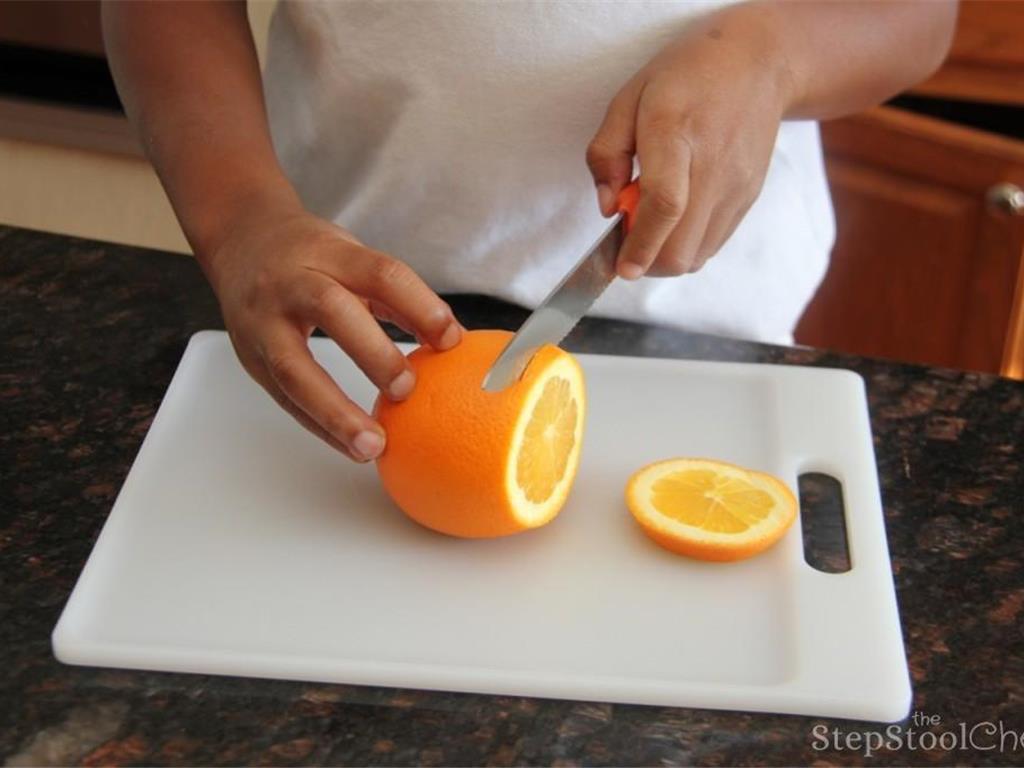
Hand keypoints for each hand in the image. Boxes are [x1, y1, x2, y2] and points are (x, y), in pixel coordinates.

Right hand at [203, 202, 461, 461]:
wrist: (240, 239)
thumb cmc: (308, 254)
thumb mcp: (352, 257)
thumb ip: (395, 296)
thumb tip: (448, 340)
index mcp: (327, 253)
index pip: (380, 273)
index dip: (420, 306)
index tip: (451, 341)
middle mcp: (290, 283)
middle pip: (332, 311)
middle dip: (373, 354)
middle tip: (408, 391)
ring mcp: (263, 322)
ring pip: (294, 368)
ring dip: (335, 412)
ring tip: (372, 446)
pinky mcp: (250, 357)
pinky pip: (284, 398)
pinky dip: (319, 425)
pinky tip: (348, 445)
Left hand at [586, 5, 790, 277]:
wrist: (758, 64)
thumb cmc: (686, 77)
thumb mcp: (628, 98)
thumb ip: (606, 154)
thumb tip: (608, 208)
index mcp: (675, 132)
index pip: (664, 204)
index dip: (641, 244)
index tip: (622, 268)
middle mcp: (713, 166)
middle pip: (682, 247)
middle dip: (647, 261)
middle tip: (628, 236)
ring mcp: (736, 187)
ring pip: (697, 255)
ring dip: (666, 255)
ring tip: (653, 220)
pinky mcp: (748, 199)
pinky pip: (712, 244)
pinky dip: (686, 246)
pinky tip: (676, 217)